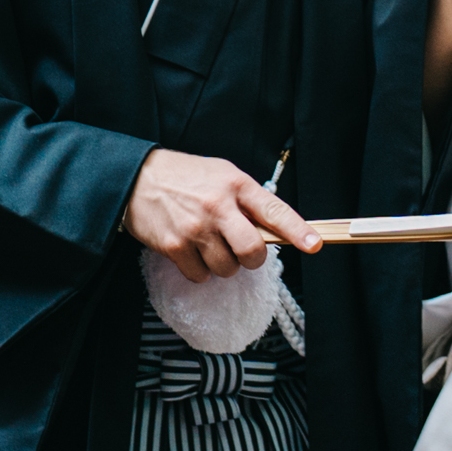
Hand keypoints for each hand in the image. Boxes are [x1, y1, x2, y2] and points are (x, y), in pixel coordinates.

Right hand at [125, 148, 317, 283]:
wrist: (137, 179)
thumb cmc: (186, 177)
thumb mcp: (223, 175)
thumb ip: (248, 199)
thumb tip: (275, 229)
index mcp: (236, 185)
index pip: (274, 211)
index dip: (298, 230)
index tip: (314, 244)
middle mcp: (218, 206)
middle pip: (253, 251)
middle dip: (254, 259)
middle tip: (246, 253)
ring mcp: (195, 228)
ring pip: (228, 268)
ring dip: (225, 265)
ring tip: (212, 246)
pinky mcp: (174, 246)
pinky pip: (201, 275)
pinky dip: (201, 270)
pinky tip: (193, 252)